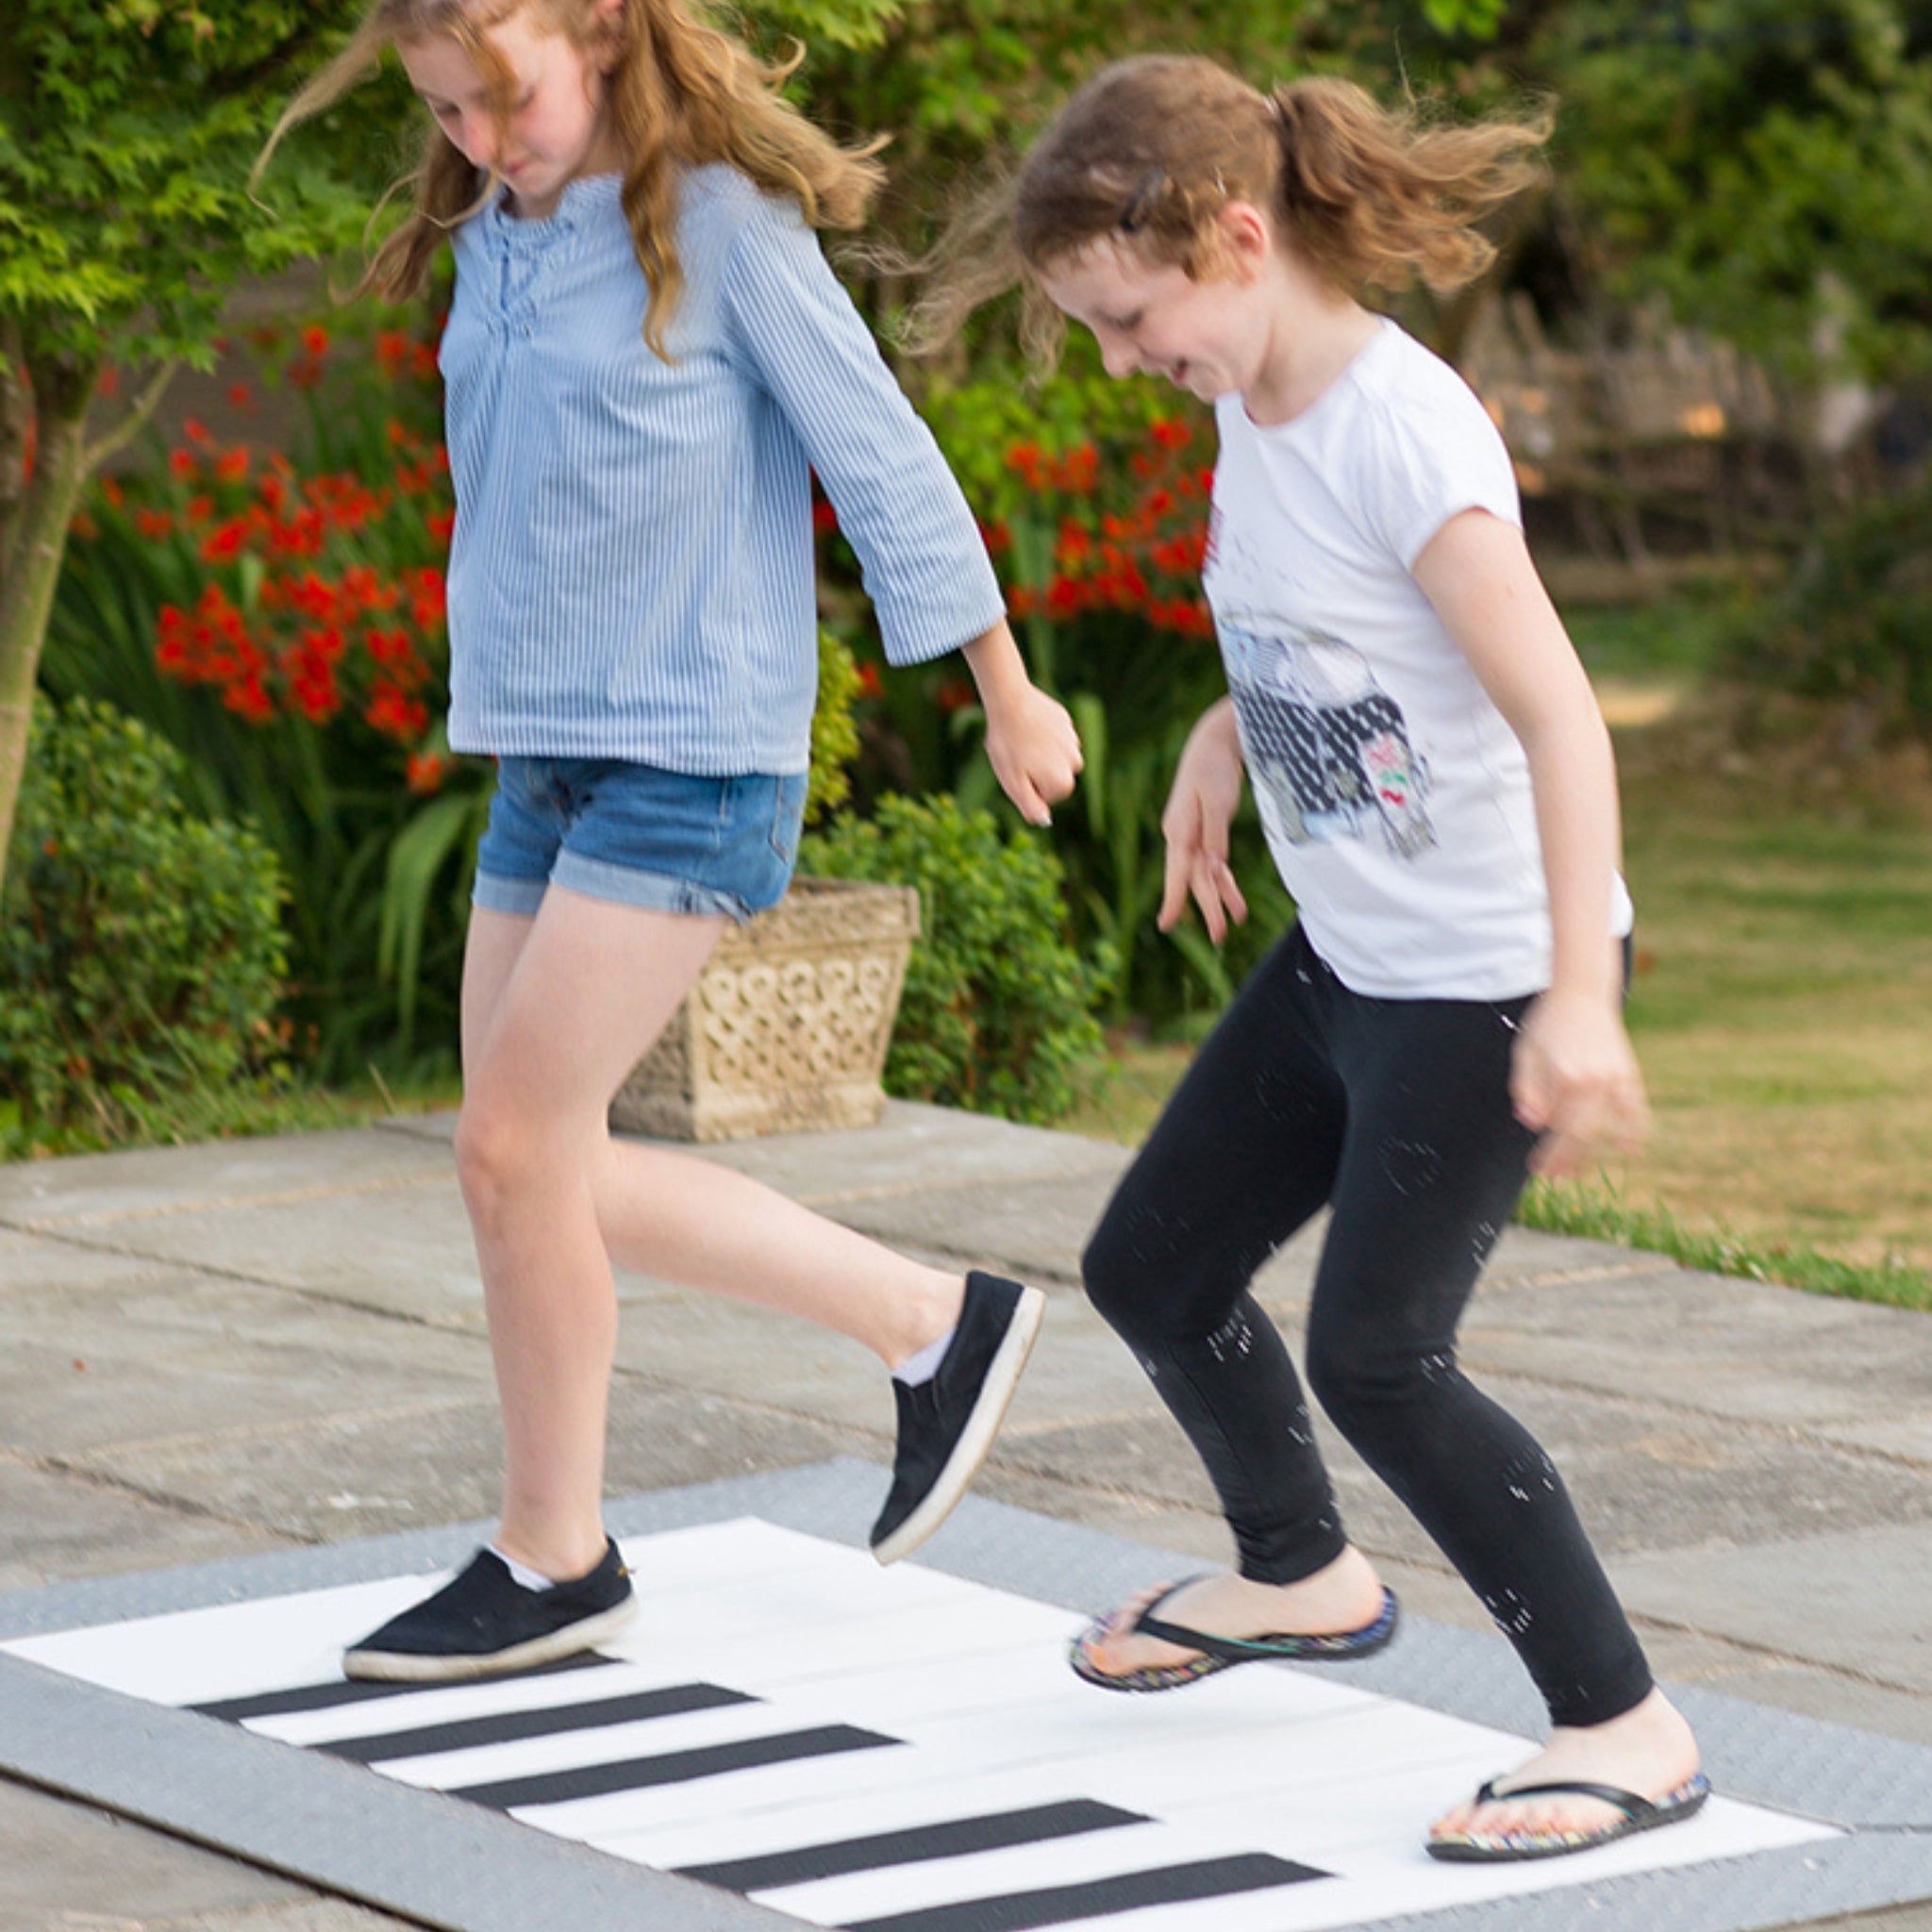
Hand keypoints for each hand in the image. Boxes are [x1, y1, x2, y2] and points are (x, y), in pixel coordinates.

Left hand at [982, 679, 1082, 826]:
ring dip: (1042, 754)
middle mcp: (1075, 762)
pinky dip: (1043, 736)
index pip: (1049, 797)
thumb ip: (1031, 806)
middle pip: (1056, 777)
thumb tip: (1045, 821)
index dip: (1030, 788)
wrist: (1010, 701)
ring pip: (1056, 757)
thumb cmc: (1007, 745)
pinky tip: (1026, 727)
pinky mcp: (1065, 721)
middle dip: (1039, 772)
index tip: (1017, 774)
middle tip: (1017, 757)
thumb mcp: (1012, 783)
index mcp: (1063, 781)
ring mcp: (1072, 739)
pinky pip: (1055, 737)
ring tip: (1021, 741)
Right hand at [1158, 701, 1248, 943]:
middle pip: (1194, 879)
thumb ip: (1215, 837)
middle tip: (1219, 937)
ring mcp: (1192, 835)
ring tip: (1233, 924)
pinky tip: (1235, 900)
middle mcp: (1181, 837)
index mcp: (1179, 830)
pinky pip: (1213, 863)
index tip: (1166, 925)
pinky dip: (1224, 880)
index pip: (1178, 872)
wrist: (1213, 742)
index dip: (1174, 900)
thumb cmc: (1214, 768)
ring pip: (1205, 874)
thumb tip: (1215, 870)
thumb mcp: (1217, 802)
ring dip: (1219, 898)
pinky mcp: (1204, 832)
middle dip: (1208, 908)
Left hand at [1511, 987, 1649, 1178]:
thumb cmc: (1547, 1023)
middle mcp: (1593, 1081)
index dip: (1549, 1153)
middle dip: (1567, 1159)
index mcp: (1565, 1077)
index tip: (1539, 1169)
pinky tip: (1630, 1148)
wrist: (1581, 993)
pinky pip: (1634, 1108)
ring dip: (1593, 1152)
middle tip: (1556, 1177)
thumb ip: (1526, 1090)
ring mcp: (1614, 1078)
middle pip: (1582, 1134)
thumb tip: (1533, 1124)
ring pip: (1607, 1126)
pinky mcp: (1628, 1073)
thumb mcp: (1525, 1053)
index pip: (1557, 1128)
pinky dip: (1634, 1129)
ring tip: (1579, 1171)